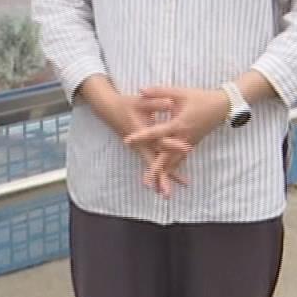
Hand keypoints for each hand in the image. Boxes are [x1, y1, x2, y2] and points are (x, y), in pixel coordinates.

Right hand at [76, 76, 191, 197]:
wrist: (109, 110)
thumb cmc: (126, 104)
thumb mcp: (141, 102)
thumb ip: (156, 102)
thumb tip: (171, 102)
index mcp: (142, 132)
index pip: (160, 140)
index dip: (173, 144)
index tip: (187, 148)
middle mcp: (141, 144)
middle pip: (154, 162)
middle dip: (162, 176)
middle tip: (167, 192)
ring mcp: (141, 148)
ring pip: (153, 165)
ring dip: (161, 178)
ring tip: (168, 194)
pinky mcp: (142, 149)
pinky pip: (153, 162)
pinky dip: (161, 171)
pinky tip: (169, 179)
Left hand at [125, 87, 231, 193]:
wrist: (222, 106)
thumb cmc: (200, 98)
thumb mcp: (179, 92)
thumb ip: (159, 92)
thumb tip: (140, 90)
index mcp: (179, 124)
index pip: (157, 132)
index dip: (141, 136)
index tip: (128, 141)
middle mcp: (183, 137)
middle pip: (167, 157)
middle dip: (156, 169)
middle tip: (146, 181)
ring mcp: (189, 143)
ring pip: (174, 162)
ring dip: (165, 174)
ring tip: (155, 187)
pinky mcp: (191, 144)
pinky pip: (180, 160)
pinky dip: (173, 169)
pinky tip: (166, 178)